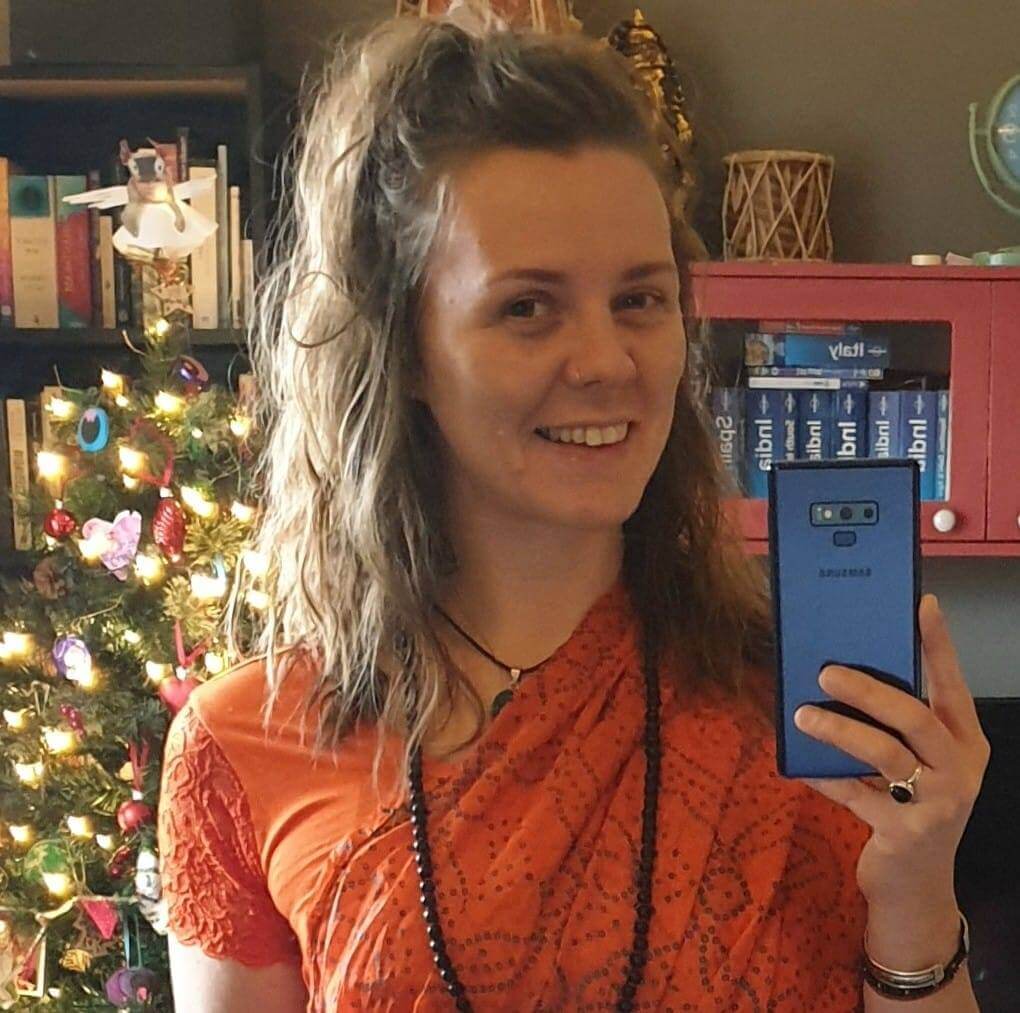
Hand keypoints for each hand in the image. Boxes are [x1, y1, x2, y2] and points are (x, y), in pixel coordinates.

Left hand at [793, 593, 990, 906]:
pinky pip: (854, 794)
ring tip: (802, 713)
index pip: (952, 684)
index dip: (938, 644)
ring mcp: (936, 804)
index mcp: (964, 742)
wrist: (916, 889)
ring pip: (884, 753)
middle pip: (915, 717)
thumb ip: (896, 727)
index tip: (922, 604)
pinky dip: (824, 776)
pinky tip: (800, 766)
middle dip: (868, 689)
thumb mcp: (917, 765)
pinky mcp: (904, 834)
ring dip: (838, 729)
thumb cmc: (910, 808)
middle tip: (825, 669)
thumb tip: (843, 671)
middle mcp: (959, 770)